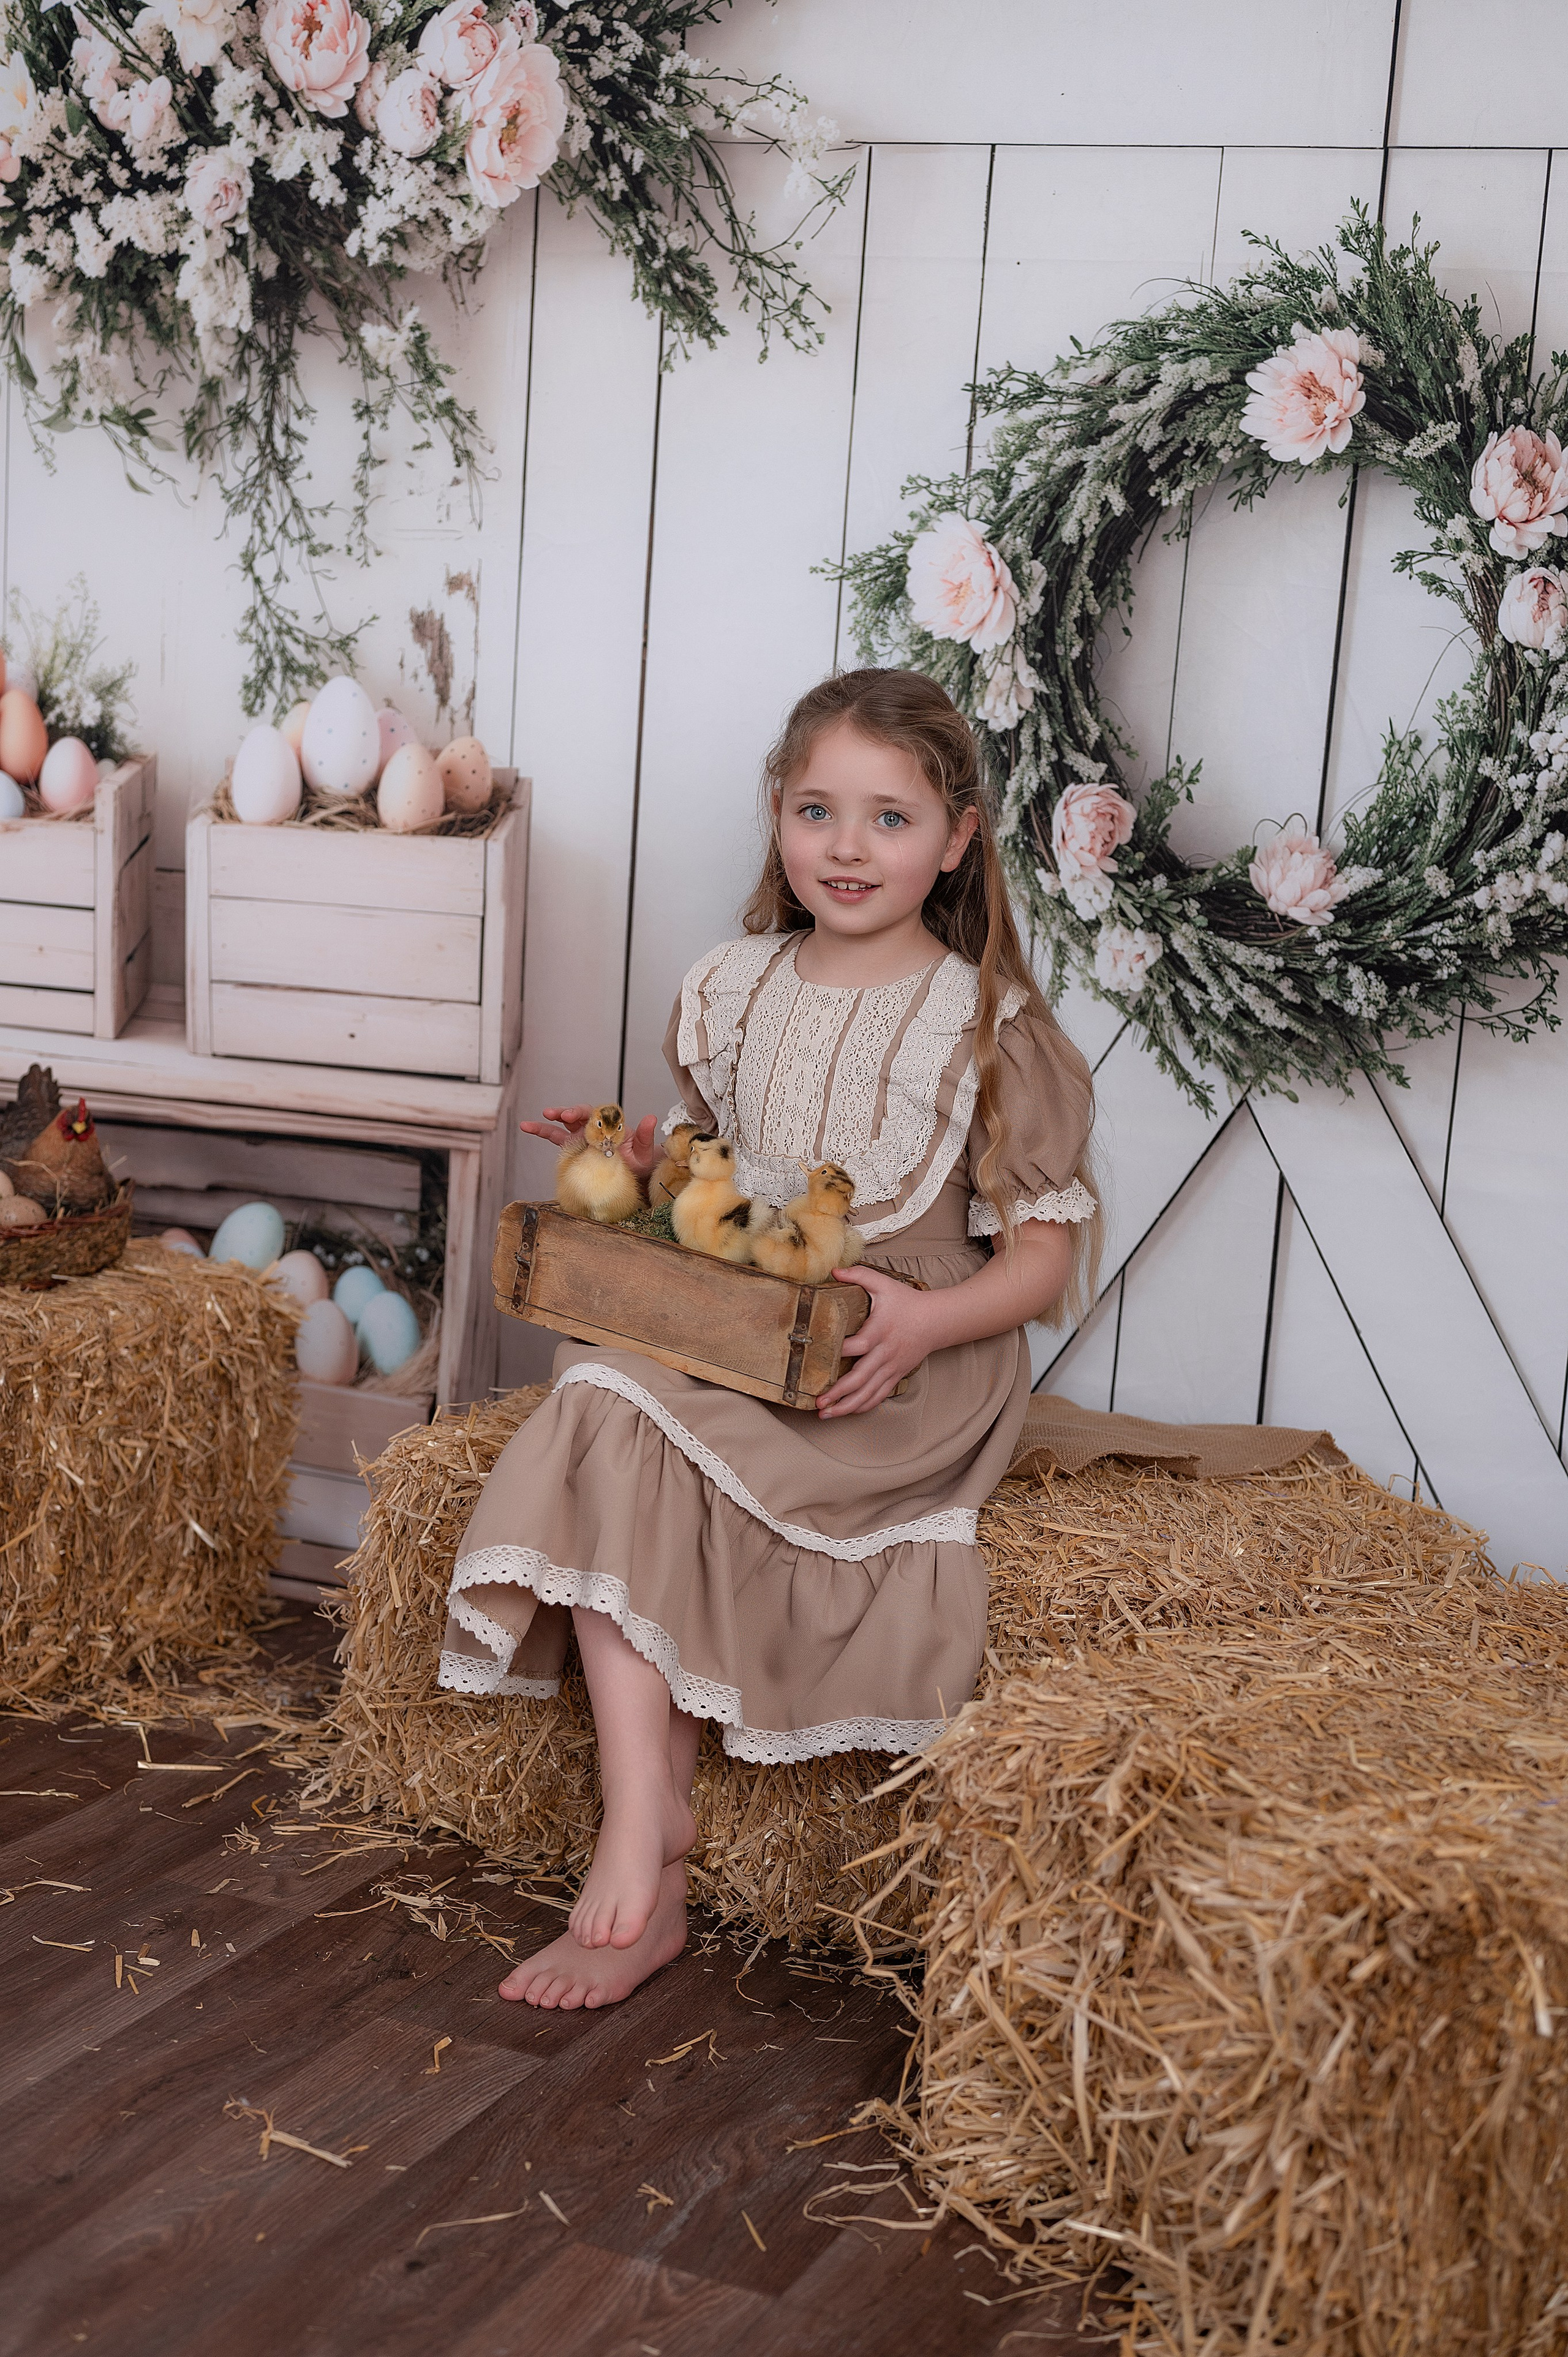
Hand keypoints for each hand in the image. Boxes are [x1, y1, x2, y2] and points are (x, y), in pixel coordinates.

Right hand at [520, 1106, 659, 1179]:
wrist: (635, 1175)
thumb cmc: (640, 1161)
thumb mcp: (644, 1150)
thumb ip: (645, 1135)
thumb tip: (651, 1118)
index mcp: (609, 1125)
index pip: (594, 1114)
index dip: (582, 1113)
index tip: (572, 1116)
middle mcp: (593, 1128)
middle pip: (576, 1116)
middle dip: (564, 1113)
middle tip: (553, 1114)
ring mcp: (582, 1138)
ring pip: (562, 1126)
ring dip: (547, 1124)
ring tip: (529, 1124)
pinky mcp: (574, 1149)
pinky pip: (557, 1140)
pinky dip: (543, 1133)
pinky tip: (528, 1128)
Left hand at [815, 1265, 938, 1417]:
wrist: (936, 1320)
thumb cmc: (907, 1302)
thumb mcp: (884, 1284)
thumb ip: (859, 1275)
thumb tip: (833, 1271)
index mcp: (879, 1331)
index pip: (856, 1346)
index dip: (836, 1353)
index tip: (816, 1359)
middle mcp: (885, 1353)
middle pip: (860, 1378)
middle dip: (837, 1393)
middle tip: (817, 1402)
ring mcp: (891, 1367)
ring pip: (868, 1392)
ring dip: (847, 1406)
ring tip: (826, 1415)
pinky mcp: (896, 1375)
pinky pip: (879, 1395)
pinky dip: (863, 1406)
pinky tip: (847, 1412)